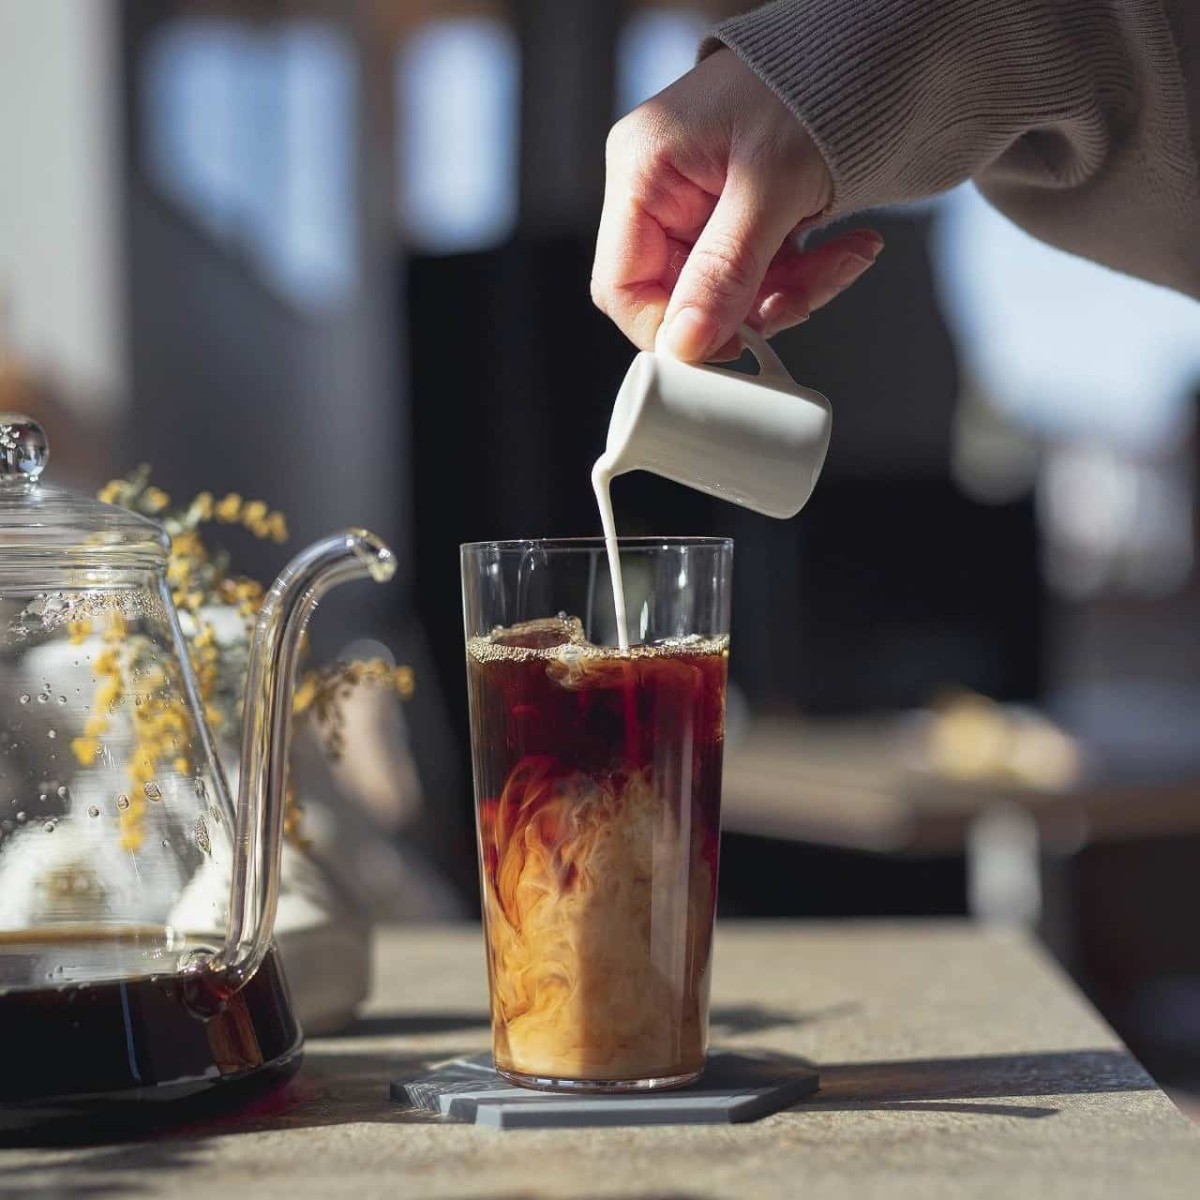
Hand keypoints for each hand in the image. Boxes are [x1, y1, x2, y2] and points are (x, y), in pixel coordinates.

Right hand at [592, 49, 882, 361]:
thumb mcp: (769, 185)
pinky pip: (758, 275)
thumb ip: (726, 270)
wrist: (869, 55)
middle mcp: (661, 190)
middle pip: (679, 295)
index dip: (668, 328)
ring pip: (726, 294)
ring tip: (843, 259)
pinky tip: (845, 247)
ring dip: (790, 292)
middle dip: (748, 308)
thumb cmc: (811, 86)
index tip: (722, 347)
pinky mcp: (736, 218)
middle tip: (801, 298)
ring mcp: (698, 207)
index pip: (622, 286)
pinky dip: (804, 274)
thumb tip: (688, 342)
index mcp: (643, 170)